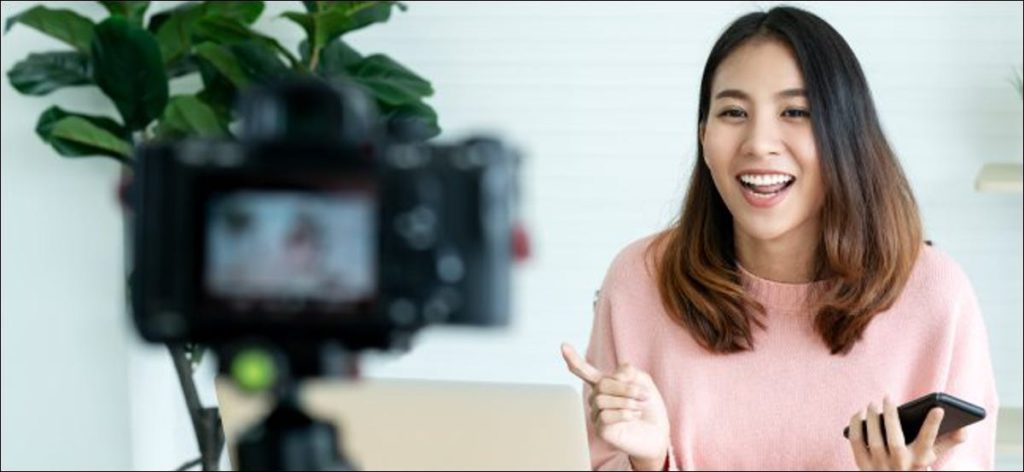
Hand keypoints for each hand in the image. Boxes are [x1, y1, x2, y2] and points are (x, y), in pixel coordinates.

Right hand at [561, 343, 669, 469]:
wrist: (658, 433)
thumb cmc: (649, 408)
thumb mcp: (643, 381)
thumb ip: (629, 372)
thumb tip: (614, 377)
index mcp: (605, 384)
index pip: (585, 371)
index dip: (574, 359)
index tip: (563, 345)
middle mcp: (597, 398)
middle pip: (602, 384)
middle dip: (625, 388)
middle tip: (644, 395)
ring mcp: (597, 414)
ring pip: (602, 400)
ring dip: (626, 401)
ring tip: (640, 406)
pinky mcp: (600, 429)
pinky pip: (605, 416)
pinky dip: (624, 414)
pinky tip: (634, 416)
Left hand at [847, 395, 966, 470]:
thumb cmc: (914, 463)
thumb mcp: (932, 455)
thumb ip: (948, 441)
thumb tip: (964, 428)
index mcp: (920, 460)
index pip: (928, 442)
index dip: (933, 425)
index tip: (938, 408)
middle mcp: (900, 465)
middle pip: (895, 441)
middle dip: (891, 417)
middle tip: (887, 397)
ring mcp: (880, 467)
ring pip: (874, 441)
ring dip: (872, 420)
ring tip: (872, 404)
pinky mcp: (863, 466)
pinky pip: (856, 442)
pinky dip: (855, 426)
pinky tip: (859, 413)